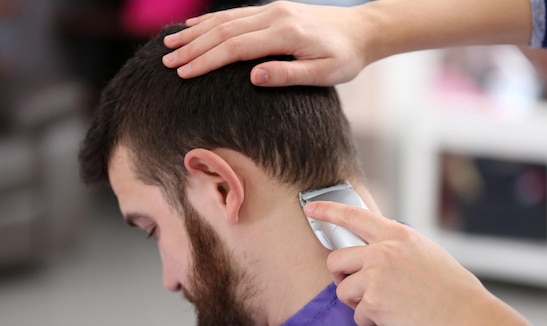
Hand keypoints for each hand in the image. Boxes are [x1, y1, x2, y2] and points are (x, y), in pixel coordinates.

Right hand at [161, 1, 370, 85]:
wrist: (361, 31)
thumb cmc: (344, 58)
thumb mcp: (324, 74)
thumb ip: (289, 75)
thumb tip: (253, 76)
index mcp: (285, 34)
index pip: (236, 47)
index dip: (207, 61)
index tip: (184, 73)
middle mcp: (274, 16)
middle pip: (224, 30)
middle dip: (193, 47)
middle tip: (167, 62)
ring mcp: (272, 9)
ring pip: (226, 19)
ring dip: (196, 32)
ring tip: (170, 44)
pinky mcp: (273, 10)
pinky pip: (236, 14)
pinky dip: (212, 21)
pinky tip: (194, 27)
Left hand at [303, 200, 490, 325]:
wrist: (467, 320)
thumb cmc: (454, 292)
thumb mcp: (427, 254)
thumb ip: (398, 250)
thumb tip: (379, 254)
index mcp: (398, 236)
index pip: (354, 216)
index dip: (328, 210)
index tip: (311, 208)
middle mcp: (383, 252)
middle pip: (337, 259)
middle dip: (339, 275)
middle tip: (354, 288)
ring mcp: (376, 277)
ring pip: (343, 289)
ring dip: (356, 303)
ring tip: (380, 310)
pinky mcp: (373, 303)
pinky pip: (357, 315)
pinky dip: (369, 324)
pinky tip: (388, 324)